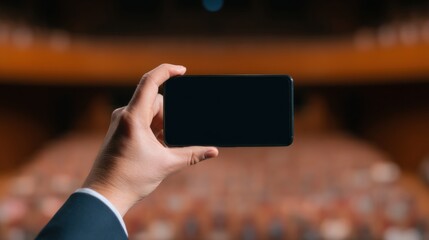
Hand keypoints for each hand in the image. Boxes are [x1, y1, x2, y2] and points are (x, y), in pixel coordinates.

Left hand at [83, 64, 218, 215]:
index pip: (150, 82)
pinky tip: (157, 147)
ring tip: (163, 148)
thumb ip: (192, 155)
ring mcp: (121, 122)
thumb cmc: (131, 179)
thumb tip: (214, 151)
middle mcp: (125, 115)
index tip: (183, 70)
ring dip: (162, 124)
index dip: (167, 71)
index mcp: (134, 117)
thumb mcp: (166, 164)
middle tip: (171, 140)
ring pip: (149, 111)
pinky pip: (142, 120)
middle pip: (156, 101)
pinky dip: (154, 129)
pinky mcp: (120, 130)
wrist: (105, 195)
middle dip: (169, 117)